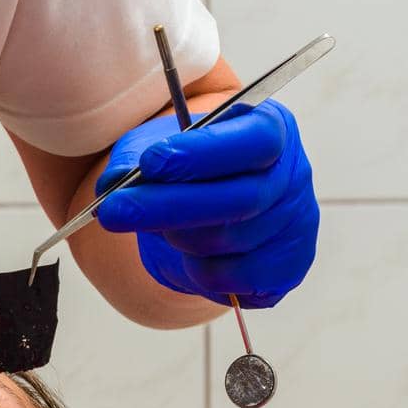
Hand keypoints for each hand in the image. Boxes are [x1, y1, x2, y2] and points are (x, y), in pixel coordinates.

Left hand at [94, 100, 316, 308]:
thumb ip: (134, 157)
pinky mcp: (287, 267)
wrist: (218, 210)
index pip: (251, 142)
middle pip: (238, 199)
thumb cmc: (188, 168)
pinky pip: (230, 278)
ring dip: (176, 236)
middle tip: (112, 212)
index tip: (149, 163)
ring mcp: (296, 223)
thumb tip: (114, 182)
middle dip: (167, 207)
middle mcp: (292, 175)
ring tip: (160, 225)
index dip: (201, 155)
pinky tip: (190, 253)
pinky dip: (196, 269)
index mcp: (270, 129)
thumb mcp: (159, 146)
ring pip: (226, 240)